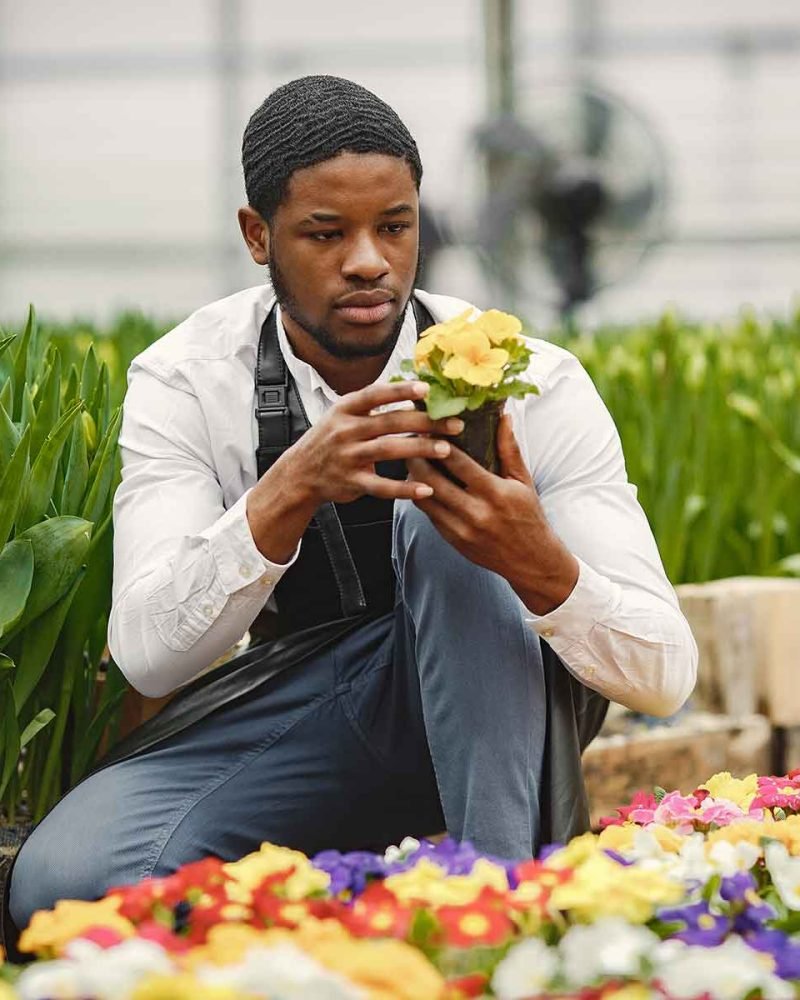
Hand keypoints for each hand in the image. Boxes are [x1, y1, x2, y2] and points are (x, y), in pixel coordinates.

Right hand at [286, 381, 464, 504]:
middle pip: (390, 422)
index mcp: (345, 409)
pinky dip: (404, 489)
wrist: (300, 473)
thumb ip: (372, 404)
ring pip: (389, 450)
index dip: (400, 391)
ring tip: (446, 449)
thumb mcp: (342, 414)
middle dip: (425, 422)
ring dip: (420, 449)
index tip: (426, 388)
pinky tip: (426, 490)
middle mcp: (345, 430)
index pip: (375, 395)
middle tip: (454, 423)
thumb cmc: (330, 439)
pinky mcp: (352, 482)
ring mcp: (348, 457)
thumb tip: (413, 387)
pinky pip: (382, 487)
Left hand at [408, 412, 579, 614]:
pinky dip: (422, 497)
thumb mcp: (523, 481)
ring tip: (412, 460)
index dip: (438, 444)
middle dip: (417, 458)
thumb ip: (509, 449)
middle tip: (411, 442)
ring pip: (424, 499)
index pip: (458, 463)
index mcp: (496, 493)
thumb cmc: (529, 516)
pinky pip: (429, 515)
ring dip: (414, 478)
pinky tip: (421, 484)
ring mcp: (462, 529)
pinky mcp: (454, 541)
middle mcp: (476, 513)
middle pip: (432, 480)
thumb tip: (503, 415)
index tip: (429, 429)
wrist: (532, 561)